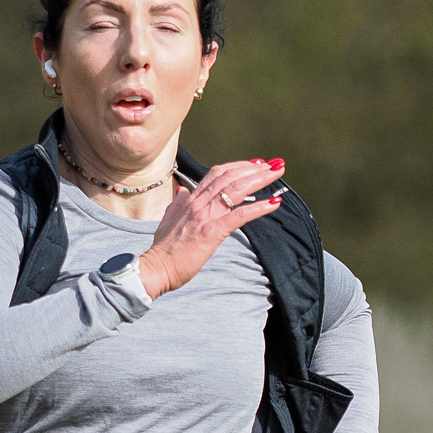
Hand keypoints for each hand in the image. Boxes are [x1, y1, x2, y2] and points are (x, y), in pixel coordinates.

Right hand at [137, 158, 285, 297]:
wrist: (155, 268)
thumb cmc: (163, 251)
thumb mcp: (169, 220)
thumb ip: (178, 204)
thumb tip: (183, 192)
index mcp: (190, 200)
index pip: (216, 173)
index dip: (238, 165)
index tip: (255, 164)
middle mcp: (198, 204)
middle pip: (230, 176)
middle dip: (255, 168)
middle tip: (274, 165)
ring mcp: (205, 217)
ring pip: (236, 189)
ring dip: (260, 179)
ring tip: (277, 173)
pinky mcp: (212, 233)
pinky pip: (240, 215)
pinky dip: (259, 207)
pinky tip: (274, 203)